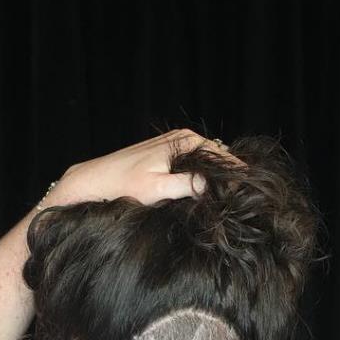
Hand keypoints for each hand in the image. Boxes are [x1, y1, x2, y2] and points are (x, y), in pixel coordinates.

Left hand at [45, 129, 237, 209]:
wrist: (92, 180)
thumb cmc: (121, 185)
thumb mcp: (158, 188)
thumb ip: (188, 185)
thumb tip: (217, 186)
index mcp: (186, 141)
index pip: (225, 157)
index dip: (237, 176)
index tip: (247, 195)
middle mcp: (183, 137)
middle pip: (218, 158)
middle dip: (228, 177)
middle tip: (238, 201)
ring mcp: (174, 144)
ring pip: (206, 161)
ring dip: (215, 178)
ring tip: (224, 200)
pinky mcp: (166, 153)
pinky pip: (193, 163)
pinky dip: (201, 176)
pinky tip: (202, 194)